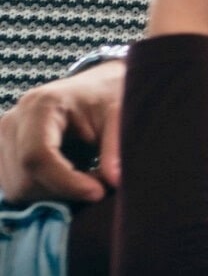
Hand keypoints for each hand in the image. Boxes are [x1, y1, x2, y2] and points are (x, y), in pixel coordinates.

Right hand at [0, 61, 125, 202]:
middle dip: (65, 190)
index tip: (99, 192)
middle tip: (100, 182)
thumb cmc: (107, 97)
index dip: (66, 182)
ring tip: (87, 175)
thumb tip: (115, 181)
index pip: (37, 156)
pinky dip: (46, 191)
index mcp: (40, 105)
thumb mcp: (121, 114)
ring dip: (56, 193)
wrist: (94, 88)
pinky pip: (16, 189)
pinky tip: (69, 177)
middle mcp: (12, 122)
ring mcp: (2, 139)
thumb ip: (116, 145)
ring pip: (18, 189)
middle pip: (25, 179)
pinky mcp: (2, 155)